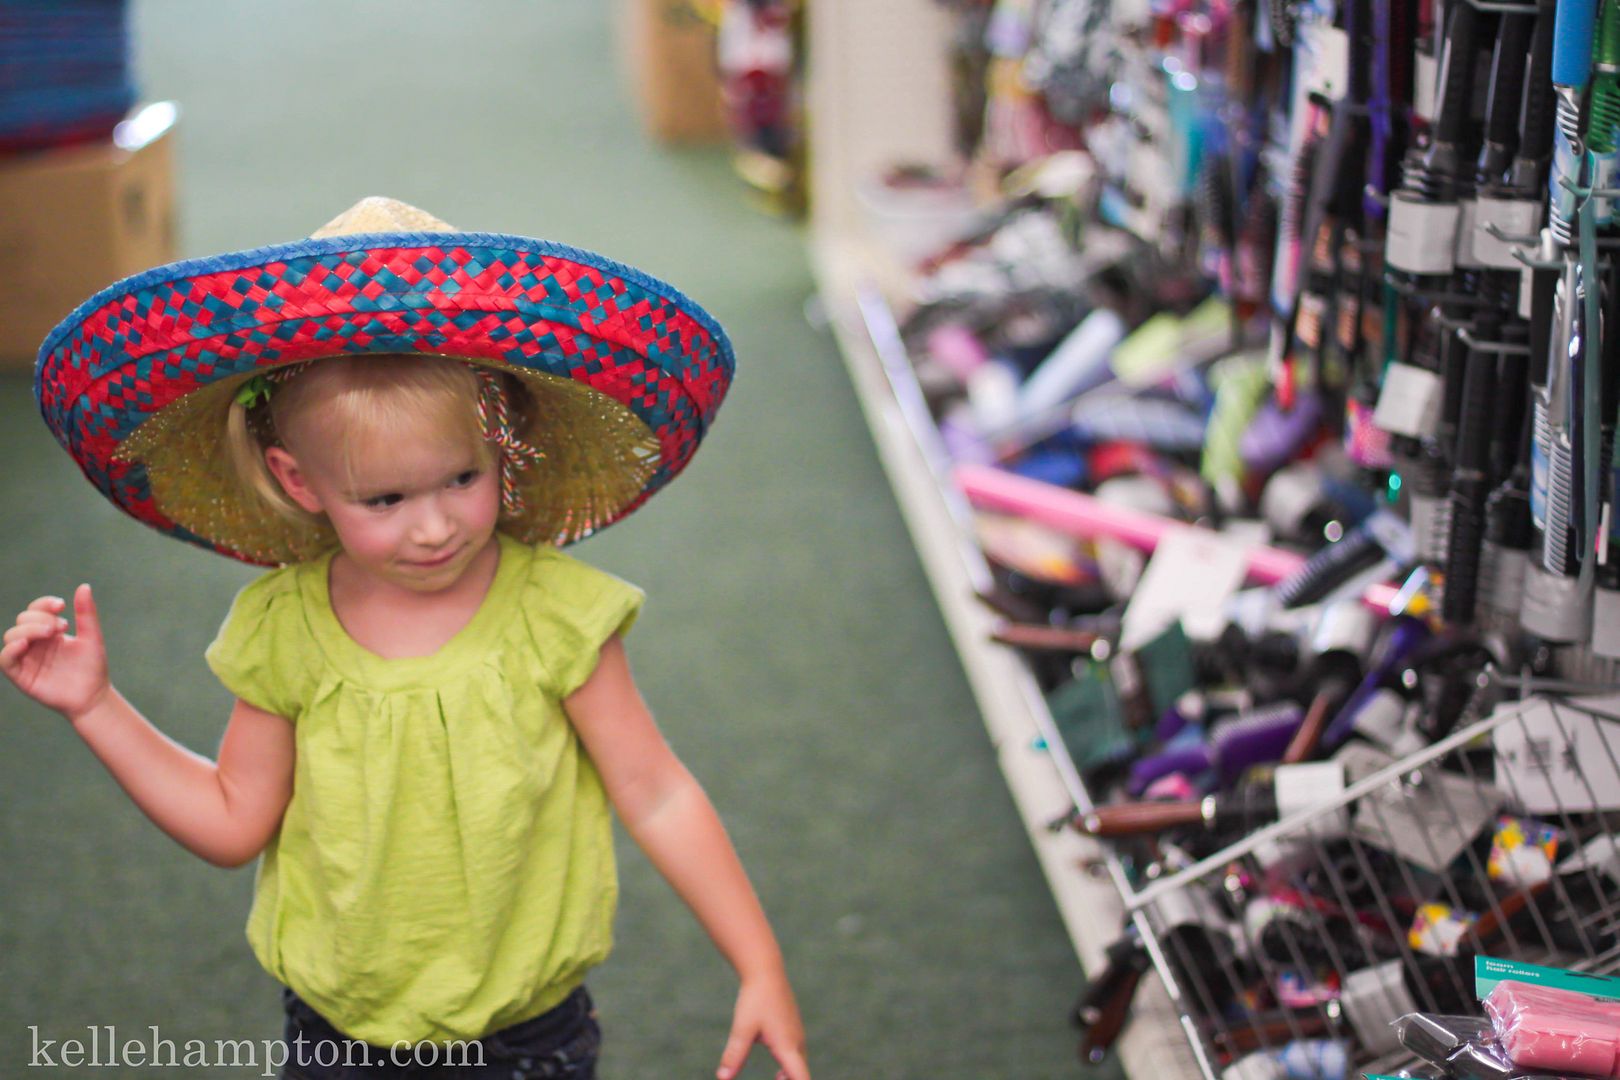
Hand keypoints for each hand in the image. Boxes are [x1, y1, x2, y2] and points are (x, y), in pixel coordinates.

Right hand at [0, 585, 110, 720]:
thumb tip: (84, 586)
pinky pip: (5, 660)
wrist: (93, 696)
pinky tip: (25, 643)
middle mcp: (35, 643)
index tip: (61, 606)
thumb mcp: (91, 637)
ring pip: (12, 636)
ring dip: (28, 630)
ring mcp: (26, 658)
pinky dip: (11, 650)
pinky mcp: (21, 675)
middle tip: (61, 627)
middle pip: (23, 620)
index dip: (44, 604)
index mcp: (49, 632)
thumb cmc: (92, 667)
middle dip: (40, 618)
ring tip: (50, 633)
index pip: (36, 610)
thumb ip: (86, 613)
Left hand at [717, 969, 808, 1079]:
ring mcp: (797, 1036)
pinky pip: (796, 1058)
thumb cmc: (754, 999)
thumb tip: (722, 1078)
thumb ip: (734, 1055)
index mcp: (787, 1046)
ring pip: (799, 1067)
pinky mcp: (793, 1031)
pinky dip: (791, 1070)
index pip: (801, 1079)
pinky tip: (779, 1075)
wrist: (766, 971)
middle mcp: (797, 1043)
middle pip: (801, 1076)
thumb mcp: (742, 1028)